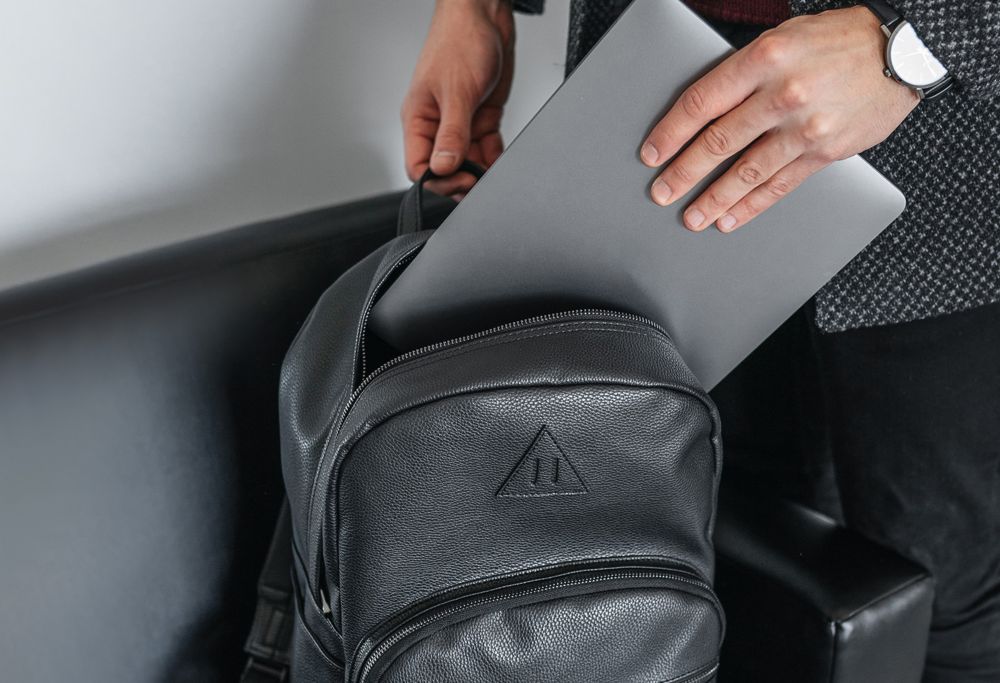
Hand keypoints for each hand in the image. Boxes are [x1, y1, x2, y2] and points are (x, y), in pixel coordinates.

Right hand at [402, 0, 514, 197]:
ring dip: (481, 171)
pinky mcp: (481, 117)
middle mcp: (438, 124)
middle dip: (461, 180)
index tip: (460, 181)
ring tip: (492, 174)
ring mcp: (461, 122)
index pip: (419, 166)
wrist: (485, 16)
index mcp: (419, 119)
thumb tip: (444, 167)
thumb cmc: (459, 41)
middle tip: (479, 182)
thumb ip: (452, 134)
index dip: (438, 181)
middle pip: (445, 169)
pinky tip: (500, 161)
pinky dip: (494, 158)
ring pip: (468, 162)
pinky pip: (486, 148)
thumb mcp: (456, 91)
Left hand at [641, 6, 918, 232]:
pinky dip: (751, 206)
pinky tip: (731, 219)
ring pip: (746, 172)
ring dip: (713, 199)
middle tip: (661, 192)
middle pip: (718, 142)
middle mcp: (783, 94)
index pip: (703, 102)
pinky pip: (779, 186)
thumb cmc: (837, 41)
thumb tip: (700, 112)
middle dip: (683, 172)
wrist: (904, 52)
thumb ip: (743, 73)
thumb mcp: (783, 38)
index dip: (671, 132)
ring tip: (691, 216)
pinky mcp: (825, 152)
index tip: (652, 153)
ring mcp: (806, 127)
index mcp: (765, 58)